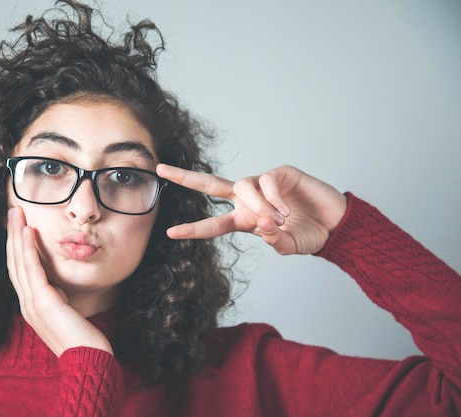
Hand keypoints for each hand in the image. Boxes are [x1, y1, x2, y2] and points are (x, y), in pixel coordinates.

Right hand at [6, 207, 112, 355]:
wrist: (88, 360)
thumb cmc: (81, 339)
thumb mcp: (64, 313)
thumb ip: (56, 299)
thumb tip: (58, 287)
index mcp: (30, 306)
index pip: (18, 270)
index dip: (16, 246)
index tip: (18, 225)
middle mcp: (26, 304)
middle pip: (13, 262)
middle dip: (12, 234)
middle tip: (12, 211)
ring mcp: (32, 303)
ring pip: (19, 262)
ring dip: (16, 235)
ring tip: (16, 213)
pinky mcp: (43, 302)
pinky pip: (32, 270)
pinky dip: (28, 249)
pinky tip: (28, 232)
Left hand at [156, 164, 346, 254]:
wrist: (335, 224)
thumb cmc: (309, 235)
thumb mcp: (288, 246)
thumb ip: (274, 241)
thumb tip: (262, 225)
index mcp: (244, 219)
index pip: (213, 224)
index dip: (194, 228)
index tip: (171, 233)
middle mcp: (248, 200)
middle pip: (210, 185)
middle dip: (185, 178)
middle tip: (160, 170)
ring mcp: (262, 185)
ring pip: (242, 185)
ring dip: (258, 205)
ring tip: (279, 220)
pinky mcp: (280, 173)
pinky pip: (267, 181)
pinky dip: (274, 198)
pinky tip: (287, 209)